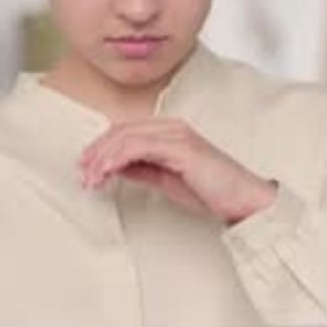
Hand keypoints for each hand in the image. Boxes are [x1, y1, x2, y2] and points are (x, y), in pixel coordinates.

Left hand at [80, 119, 276, 224]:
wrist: (243, 200)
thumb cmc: (211, 191)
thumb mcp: (166, 179)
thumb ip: (142, 169)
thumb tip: (115, 167)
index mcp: (169, 130)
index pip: (125, 131)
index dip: (100, 148)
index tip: (85, 169)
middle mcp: (171, 126)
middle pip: (120, 130)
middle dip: (96, 153)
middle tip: (83, 177)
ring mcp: (176, 134)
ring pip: (125, 137)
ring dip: (102, 159)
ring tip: (91, 180)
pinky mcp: (180, 147)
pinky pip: (139, 147)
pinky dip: (117, 159)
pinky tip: (107, 173)